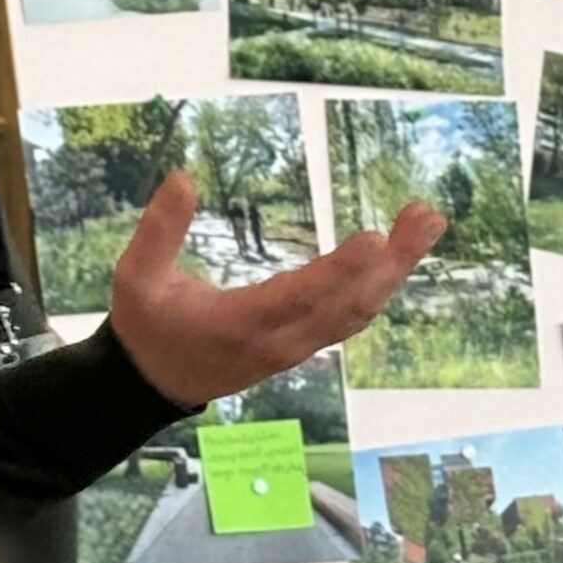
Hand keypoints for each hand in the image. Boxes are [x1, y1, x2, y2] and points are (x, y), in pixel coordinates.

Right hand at [108, 171, 445, 409]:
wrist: (152, 385)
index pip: (299, 298)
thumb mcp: (135, 279)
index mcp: (239, 325)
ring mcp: (296, 347)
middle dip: (392, 262)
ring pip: (357, 313)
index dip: (340, 271)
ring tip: (426, 223)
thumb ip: (159, 231)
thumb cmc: (146, 327)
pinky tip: (399, 254)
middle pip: (349, 306)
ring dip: (395, 270)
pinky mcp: (303, 344)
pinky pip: (350, 317)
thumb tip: (183, 177)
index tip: (376, 238)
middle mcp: (279, 341)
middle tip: (427, 217)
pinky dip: (379, 285)